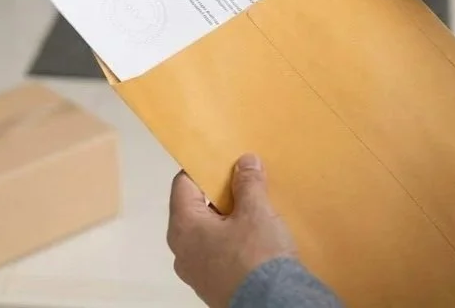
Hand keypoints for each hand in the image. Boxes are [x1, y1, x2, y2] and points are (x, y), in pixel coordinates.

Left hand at [167, 154, 296, 307]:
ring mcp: (196, 272)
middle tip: (242, 183)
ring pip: (206, 233)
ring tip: (252, 209)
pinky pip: (216, 254)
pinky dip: (231, 241)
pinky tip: (254, 237)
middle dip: (218, 194)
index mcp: (183, 227)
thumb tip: (245, 162)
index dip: (202, 168)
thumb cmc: (256, 258)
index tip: (222, 160)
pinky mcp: (212, 286)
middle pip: (194, 209)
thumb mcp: (256, 211)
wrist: (273, 307)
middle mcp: (182, 251)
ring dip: (226, 219)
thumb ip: (248, 183)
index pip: (182, 184)